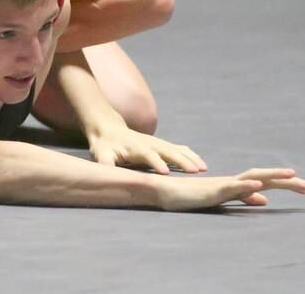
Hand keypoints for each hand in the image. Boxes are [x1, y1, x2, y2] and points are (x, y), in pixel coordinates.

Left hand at [89, 126, 207, 173]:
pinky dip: (190, 155)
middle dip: (181, 160)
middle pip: (167, 151)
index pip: (147, 154)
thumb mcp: (101, 155)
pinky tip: (201, 164)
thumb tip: (105, 175)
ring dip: (190, 158)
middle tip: (195, 171)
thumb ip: (105, 164)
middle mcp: (148, 143)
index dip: (156, 162)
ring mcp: (156, 142)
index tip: (166, 172)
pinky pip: (178, 148)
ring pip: (176, 149)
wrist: (109, 129)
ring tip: (204, 169)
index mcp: (134, 147)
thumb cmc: (104, 146)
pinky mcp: (161, 144)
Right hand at [155, 168, 304, 210]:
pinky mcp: (213, 191)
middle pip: (263, 177)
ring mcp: (223, 185)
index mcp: (235, 185)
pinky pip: (232, 188)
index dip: (284, 183)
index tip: (304, 186)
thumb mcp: (223, 198)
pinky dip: (246, 185)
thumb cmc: (192, 196)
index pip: (264, 181)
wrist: (167, 192)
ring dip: (272, 176)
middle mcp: (232, 182)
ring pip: (251, 178)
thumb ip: (243, 196)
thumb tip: (264, 198)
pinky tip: (259, 185)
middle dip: (286, 181)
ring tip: (291, 175)